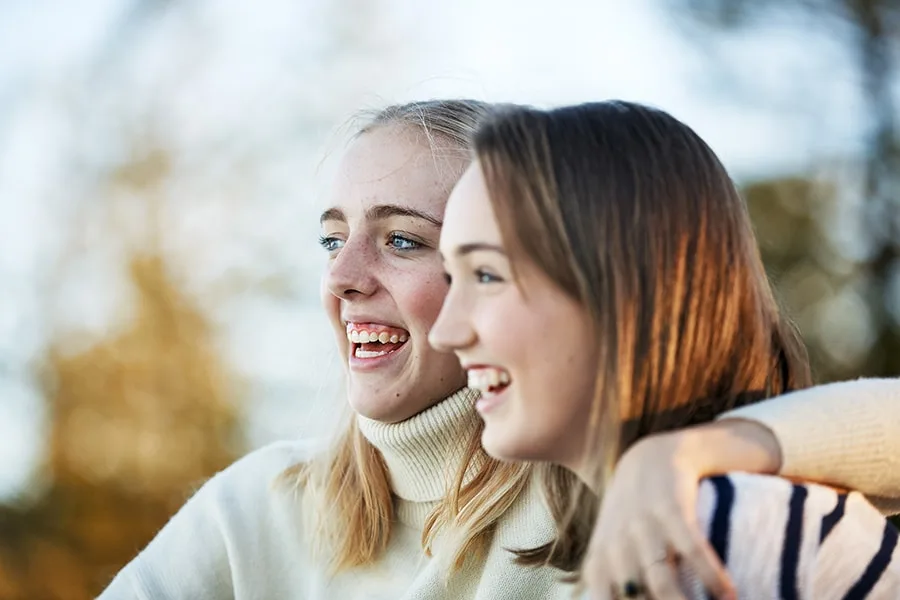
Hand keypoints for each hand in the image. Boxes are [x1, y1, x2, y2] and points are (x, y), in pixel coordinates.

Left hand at [582, 419, 780, 599]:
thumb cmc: (634, 517)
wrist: (650, 457)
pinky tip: (730, 596)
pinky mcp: (670, 506)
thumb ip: (618, 589)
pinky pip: (692, 548)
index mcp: (599, 565)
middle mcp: (616, 548)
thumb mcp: (614, 550)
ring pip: (662, 583)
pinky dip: (711, 575)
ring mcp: (642, 526)